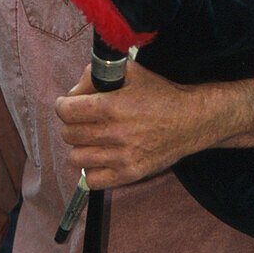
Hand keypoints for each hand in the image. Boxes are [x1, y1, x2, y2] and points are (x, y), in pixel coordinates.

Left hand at [55, 61, 210, 189]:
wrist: (190, 120)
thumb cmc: (160, 95)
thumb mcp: (130, 73)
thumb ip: (96, 75)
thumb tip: (73, 91)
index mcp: (111, 106)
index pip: (66, 111)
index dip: (64, 105)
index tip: (69, 104)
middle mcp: (115, 134)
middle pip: (69, 134)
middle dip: (73, 124)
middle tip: (84, 120)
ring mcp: (122, 157)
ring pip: (76, 158)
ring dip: (81, 146)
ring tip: (93, 138)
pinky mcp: (129, 174)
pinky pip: (91, 179)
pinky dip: (91, 169)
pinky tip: (101, 156)